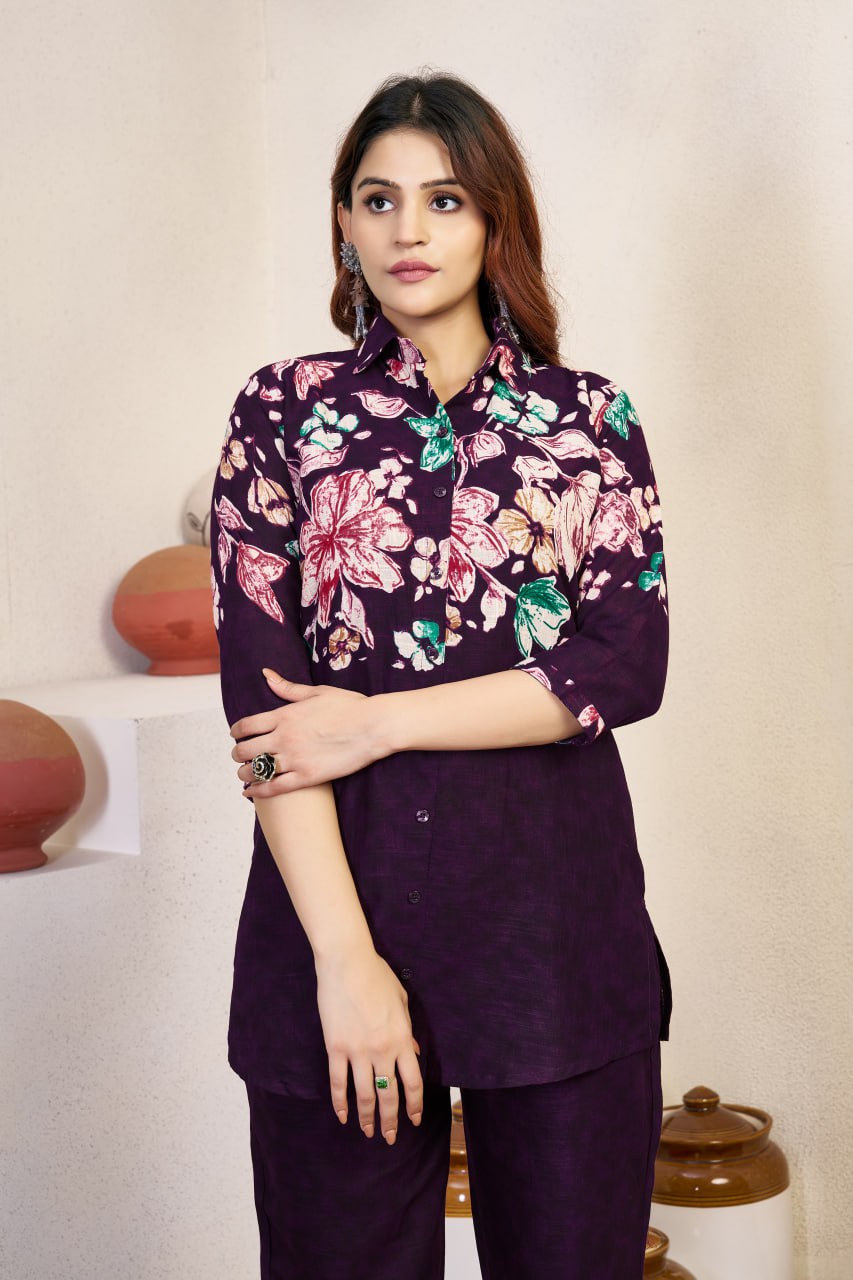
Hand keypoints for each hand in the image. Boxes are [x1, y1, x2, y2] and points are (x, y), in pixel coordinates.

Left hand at [230, 669, 389, 796]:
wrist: (373, 727)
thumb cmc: (349, 707)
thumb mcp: (317, 692)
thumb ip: (288, 688)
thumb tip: (266, 675)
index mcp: (284, 715)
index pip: (246, 725)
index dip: (236, 732)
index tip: (236, 735)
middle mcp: (284, 738)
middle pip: (246, 749)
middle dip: (237, 754)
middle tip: (239, 756)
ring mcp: (294, 759)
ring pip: (256, 770)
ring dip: (244, 773)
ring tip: (244, 774)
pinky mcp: (307, 777)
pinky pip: (273, 788)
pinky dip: (257, 792)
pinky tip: (250, 792)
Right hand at [314, 943, 423, 1143]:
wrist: (348, 964)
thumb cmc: (377, 976)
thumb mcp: (402, 1002)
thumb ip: (408, 1030)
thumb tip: (414, 1052)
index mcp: (402, 1039)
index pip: (412, 1083)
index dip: (414, 1105)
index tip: (414, 1119)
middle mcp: (382, 1051)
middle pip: (389, 1096)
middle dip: (391, 1121)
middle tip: (390, 1138)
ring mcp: (358, 1052)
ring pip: (365, 1095)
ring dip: (367, 1118)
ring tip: (367, 1132)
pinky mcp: (335, 1048)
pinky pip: (338, 1082)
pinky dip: (341, 1102)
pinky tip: (343, 1115)